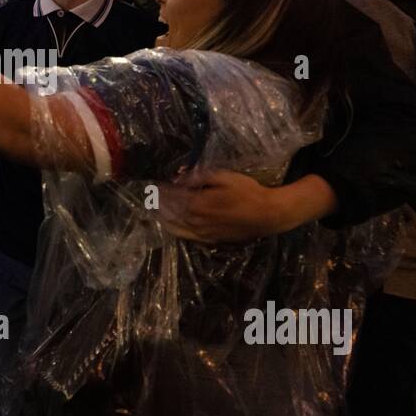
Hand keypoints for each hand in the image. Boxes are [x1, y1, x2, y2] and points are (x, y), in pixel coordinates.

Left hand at [156, 169, 339, 242]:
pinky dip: (175, 230)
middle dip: (158, 204)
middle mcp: (198, 220)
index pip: (173, 197)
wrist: (267, 214)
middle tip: (149, 197)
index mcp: (199, 202)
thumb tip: (178, 178)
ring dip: (163, 218)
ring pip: (176, 226)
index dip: (161, 191)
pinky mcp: (210, 239)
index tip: (153, 185)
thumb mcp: (224, 176)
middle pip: (171, 213)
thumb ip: (199, 177)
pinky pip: (187, 236)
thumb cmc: (247, 191)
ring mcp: (203, 232)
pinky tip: (170, 227)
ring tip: (153, 211)